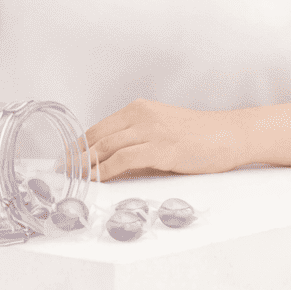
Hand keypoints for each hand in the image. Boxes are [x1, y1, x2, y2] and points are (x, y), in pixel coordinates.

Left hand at [71, 98, 244, 181]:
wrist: (230, 135)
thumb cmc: (200, 136)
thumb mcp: (162, 133)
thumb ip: (137, 144)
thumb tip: (109, 164)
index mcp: (140, 109)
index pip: (98, 128)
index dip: (78, 146)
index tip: (64, 160)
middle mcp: (142, 115)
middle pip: (97, 137)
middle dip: (75, 158)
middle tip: (61, 174)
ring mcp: (152, 130)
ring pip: (106, 147)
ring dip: (85, 166)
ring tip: (72, 180)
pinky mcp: (162, 148)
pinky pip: (124, 159)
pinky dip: (105, 171)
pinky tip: (97, 180)